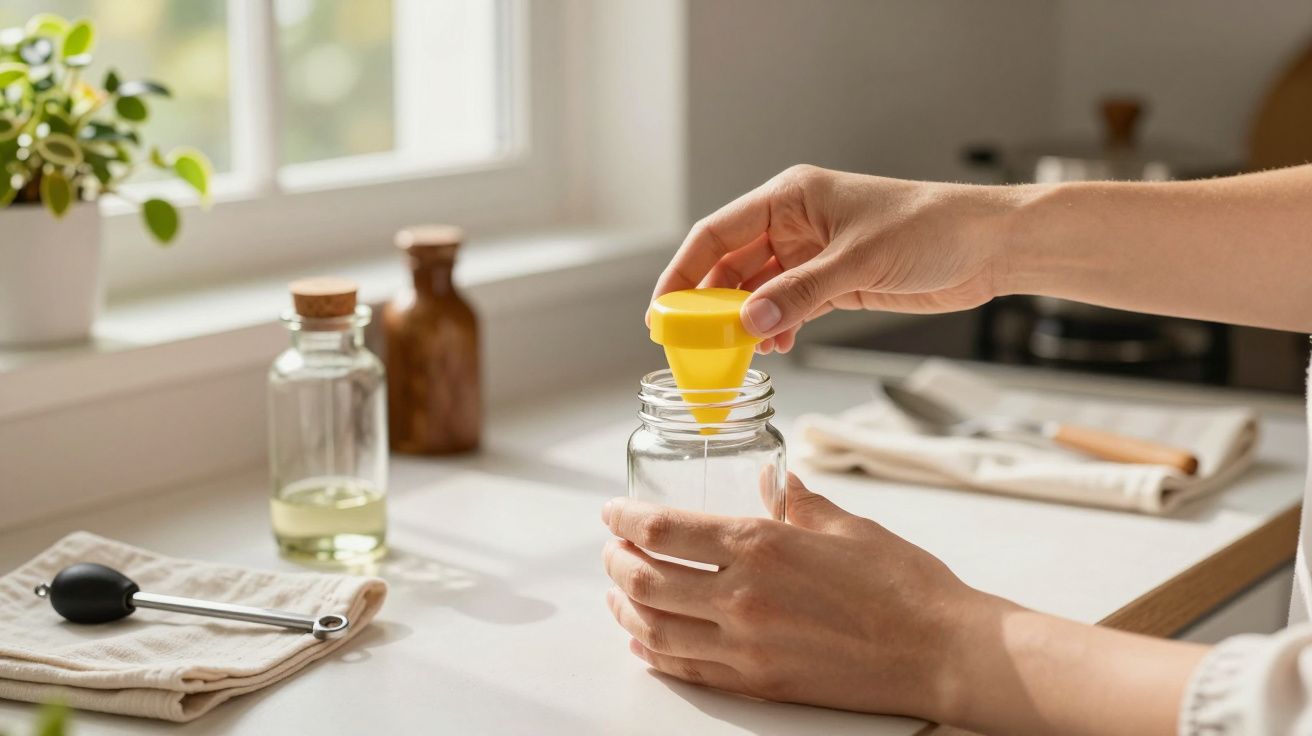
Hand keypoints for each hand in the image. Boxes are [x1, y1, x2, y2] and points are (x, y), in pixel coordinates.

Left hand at [599, 472, 986, 719]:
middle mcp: (743, 597)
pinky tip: (645, 641)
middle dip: (615, 560)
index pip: (663, 530)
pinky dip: (654, 652)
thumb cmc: (904, 586)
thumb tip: (769, 478)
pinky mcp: (760, 682)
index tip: (612, 512)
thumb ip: (796, 500)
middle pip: (645, 580)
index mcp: (761, 546)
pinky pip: (687, 668)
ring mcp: (747, 646)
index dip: (624, 519)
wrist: (942, 652)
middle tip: (610, 548)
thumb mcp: (846, 525)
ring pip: (655, 628)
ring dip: (623, 609)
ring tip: (616, 593)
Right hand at [653, 165, 1018, 352]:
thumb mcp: (858, 261)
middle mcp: (794, 223)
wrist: (989, 246)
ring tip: (734, 354)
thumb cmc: (931, 228)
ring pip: (758, 290)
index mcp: (790, 197)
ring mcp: (813, 253)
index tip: (661, 310)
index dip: (683, 272)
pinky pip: (789, 306)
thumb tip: (748, 323)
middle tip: (690, 344)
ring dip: (744, 322)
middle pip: (731, 265)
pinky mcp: (835, 281)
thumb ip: (801, 293)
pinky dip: (777, 328)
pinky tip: (774, 349)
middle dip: (709, 305)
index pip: (717, 233)